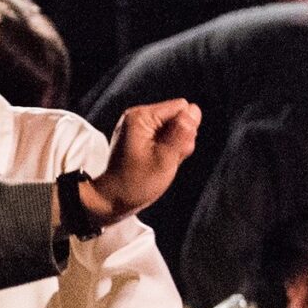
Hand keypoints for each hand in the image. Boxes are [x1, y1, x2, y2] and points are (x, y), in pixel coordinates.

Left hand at [78, 99, 201, 222]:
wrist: (112, 200)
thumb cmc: (136, 183)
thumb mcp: (165, 159)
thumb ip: (182, 133)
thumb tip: (194, 110)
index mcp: (141, 116)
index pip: (181, 108)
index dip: (185, 131)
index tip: (170, 150)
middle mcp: (139, 117)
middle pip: (179, 118)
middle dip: (179, 140)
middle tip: (164, 160)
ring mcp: (140, 127)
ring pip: (175, 130)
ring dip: (174, 148)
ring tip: (160, 163)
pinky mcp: (141, 138)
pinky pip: (166, 139)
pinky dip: (167, 152)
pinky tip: (157, 163)